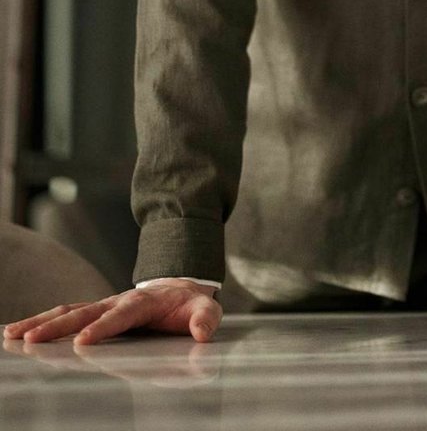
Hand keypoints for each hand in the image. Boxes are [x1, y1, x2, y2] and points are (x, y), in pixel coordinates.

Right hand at [2, 279, 221, 345]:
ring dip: (41, 322)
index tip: (84, 340)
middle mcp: (117, 301)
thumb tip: (202, 332)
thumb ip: (206, 319)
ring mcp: (104, 305)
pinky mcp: (95, 312)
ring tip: (13, 333)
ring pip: (68, 311)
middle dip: (58, 325)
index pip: (121, 315)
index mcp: (143, 302)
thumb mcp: (205, 309)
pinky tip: (17, 331)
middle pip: (84, 311)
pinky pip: (66, 315)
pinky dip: (43, 321)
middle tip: (31, 338)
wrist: (180, 288)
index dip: (103, 327)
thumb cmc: (189, 304)